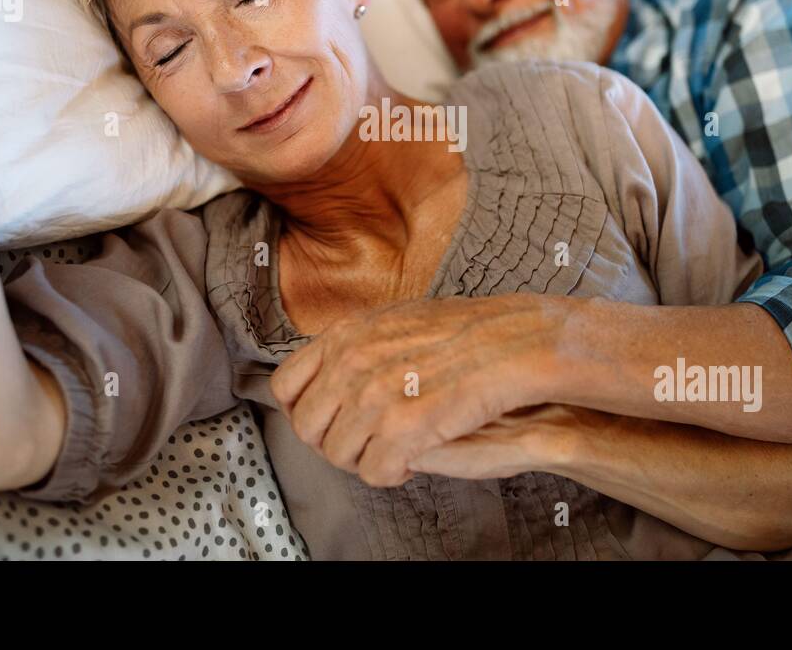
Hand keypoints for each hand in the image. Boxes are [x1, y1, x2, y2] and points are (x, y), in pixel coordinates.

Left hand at [269, 294, 570, 486]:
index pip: (284, 387)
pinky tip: (411, 459)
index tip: (325, 420)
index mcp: (344, 337)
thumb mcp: (393, 319)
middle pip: (307, 428)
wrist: (507, 343)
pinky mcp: (402, 430)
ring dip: (365, 459)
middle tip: (364, 442)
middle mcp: (350, 366)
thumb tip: (328, 366)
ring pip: (338, 455)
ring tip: (393, 449)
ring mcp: (373, 398)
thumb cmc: (462, 331)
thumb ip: (355, 343)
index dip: (302, 411)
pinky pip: (374, 472)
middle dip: (332, 442)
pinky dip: (392, 473)